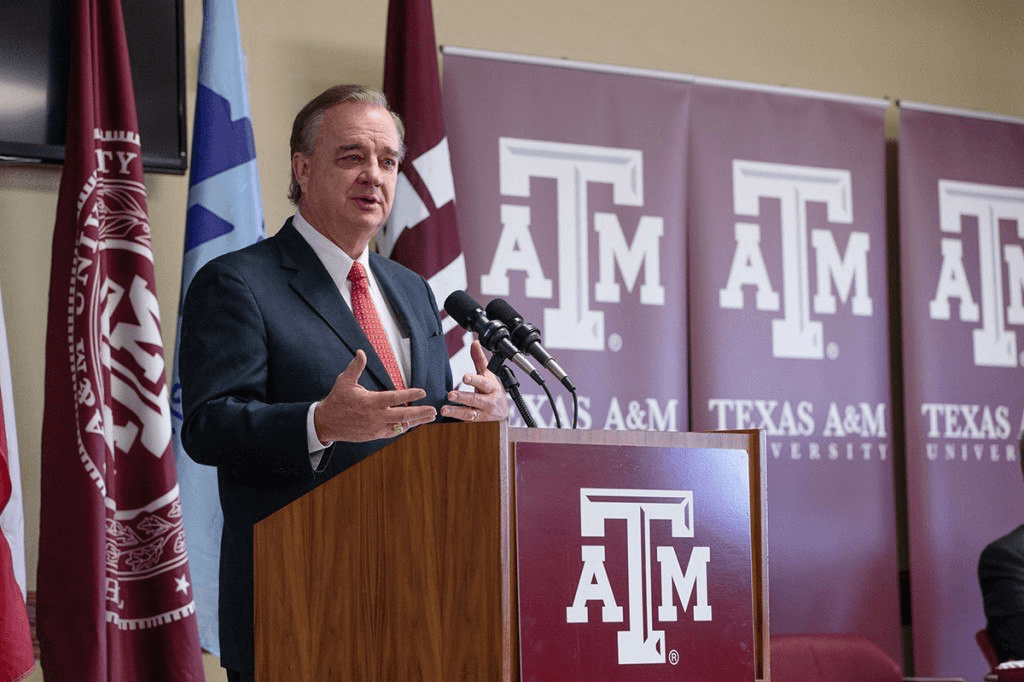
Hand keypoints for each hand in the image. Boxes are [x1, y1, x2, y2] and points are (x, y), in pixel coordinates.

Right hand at [314, 350, 437, 441]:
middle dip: (421, 413)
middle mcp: (376, 416)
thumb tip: (361, 351)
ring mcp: (376, 427)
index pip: (396, 398)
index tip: (423, 392)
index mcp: (371, 402)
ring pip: (401, 426)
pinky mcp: (374, 435)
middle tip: (434, 410)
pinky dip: (402, 428)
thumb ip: (356, 367)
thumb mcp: (344, 381)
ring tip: (429, 417)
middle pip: (404, 415)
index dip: (411, 394)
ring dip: (416, 421)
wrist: (326, 423)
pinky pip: (392, 432)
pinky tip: (411, 424)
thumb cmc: (337, 400)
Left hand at [441, 340, 508, 422]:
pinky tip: (445, 419)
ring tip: (444, 410)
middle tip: (450, 395)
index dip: (474, 380)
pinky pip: (466, 424)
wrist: (502, 414)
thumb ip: (480, 360)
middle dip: (463, 398)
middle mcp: (488, 402)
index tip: (464, 377)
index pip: (484, 383)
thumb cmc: (492, 392)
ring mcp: (483, 415)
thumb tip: (475, 342)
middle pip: (476, 400)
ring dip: (456, 412)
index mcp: (491, 388)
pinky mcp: (476, 424)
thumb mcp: (488, 376)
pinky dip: (456, 422)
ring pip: (470, 415)